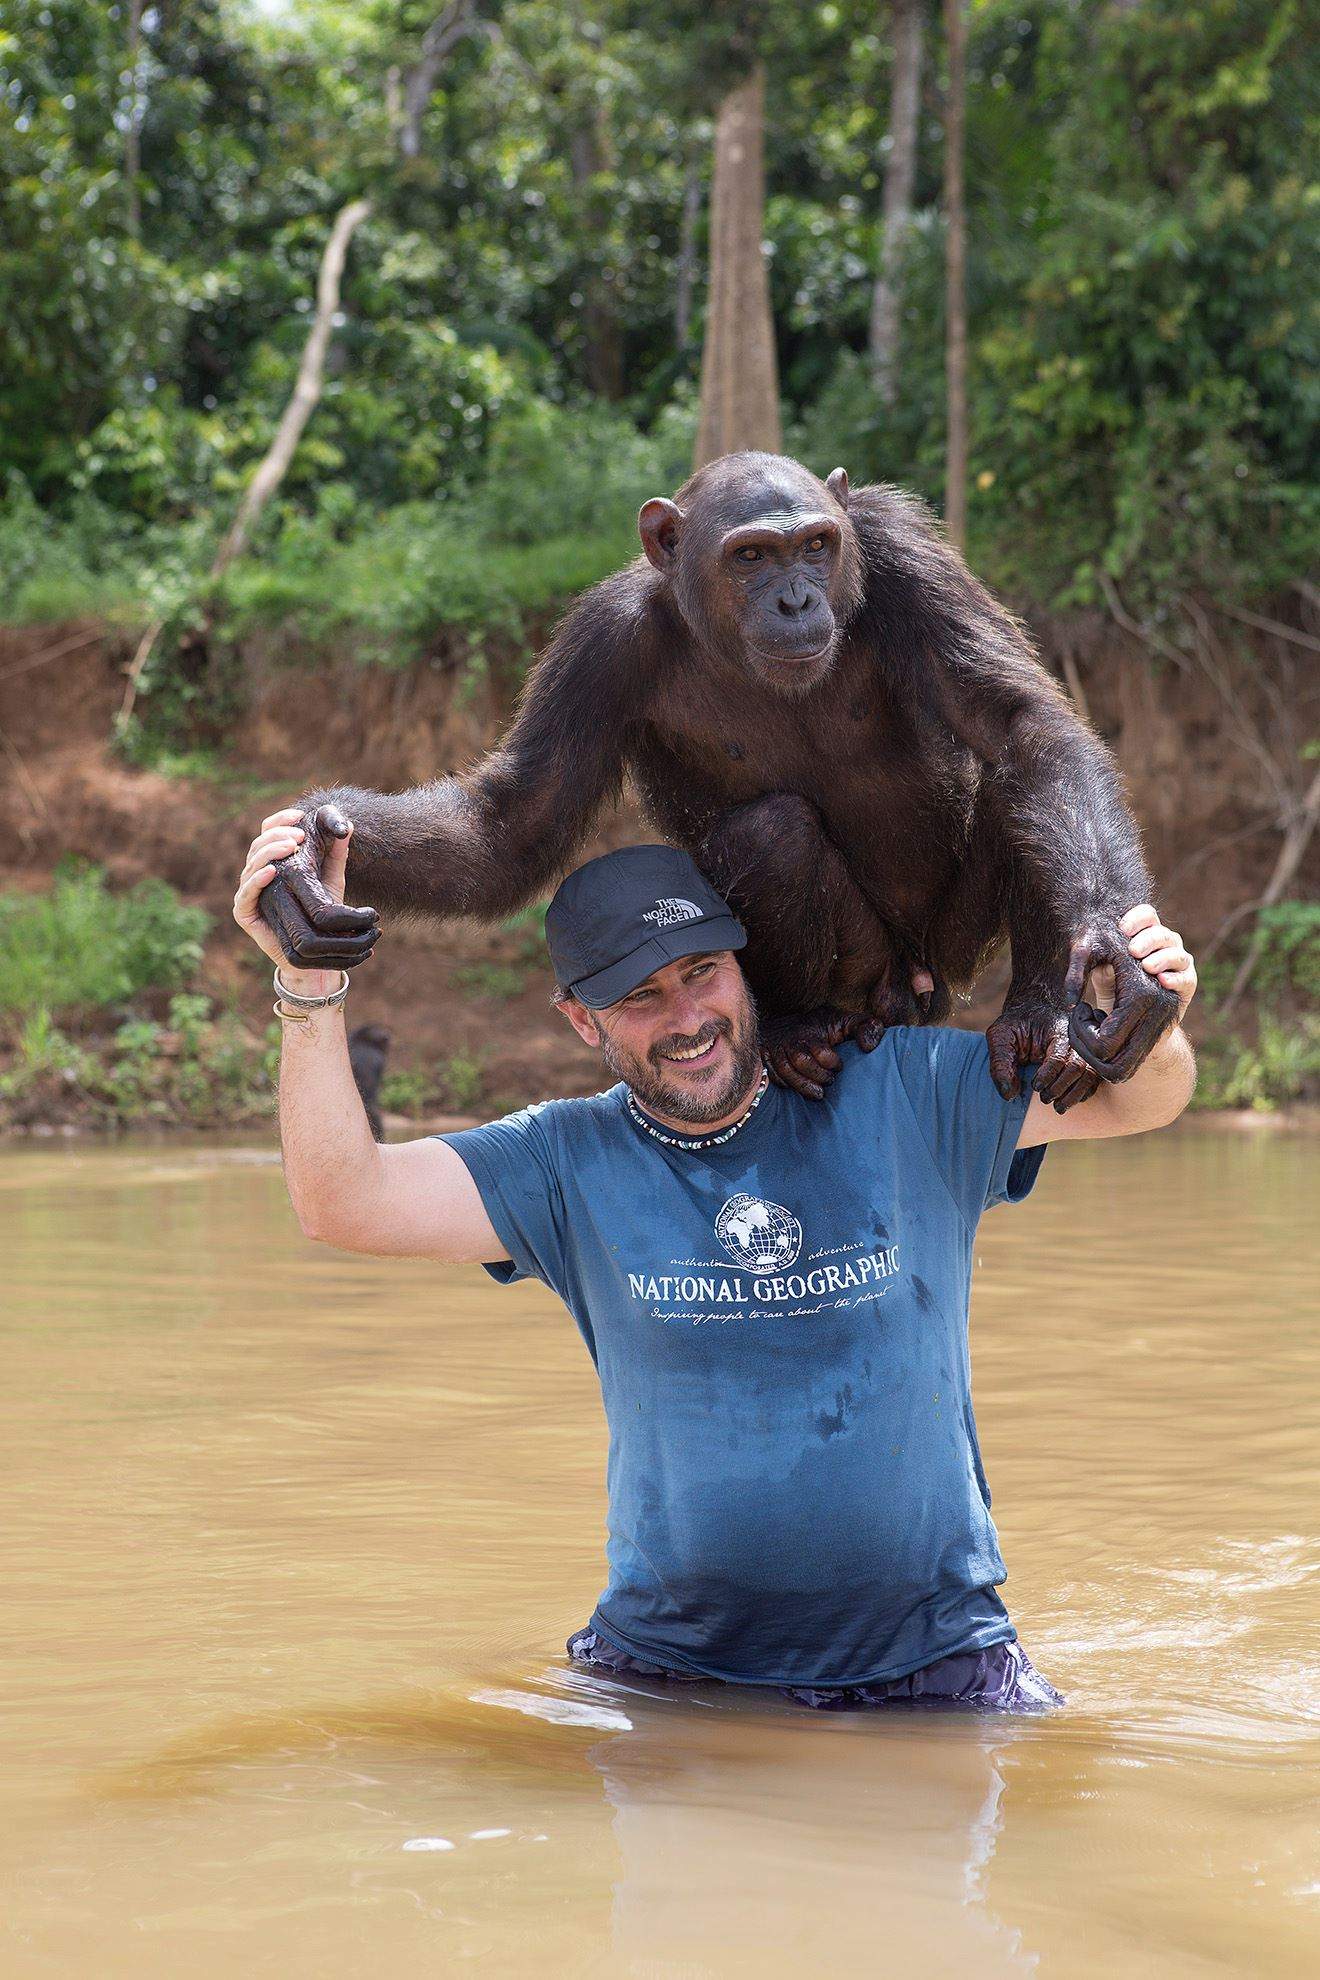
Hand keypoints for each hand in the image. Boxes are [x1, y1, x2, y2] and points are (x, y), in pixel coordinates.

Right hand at [255, 799, 378, 970]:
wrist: (316, 954)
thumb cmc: (322, 916)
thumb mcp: (331, 880)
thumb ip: (336, 854)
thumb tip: (348, 824)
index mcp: (274, 861)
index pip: (269, 832)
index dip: (281, 820)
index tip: (302, 815)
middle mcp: (258, 873)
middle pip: (259, 845)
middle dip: (278, 836)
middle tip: (300, 836)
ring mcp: (248, 892)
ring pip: (251, 865)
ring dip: (270, 853)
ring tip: (290, 847)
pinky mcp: (244, 913)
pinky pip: (245, 894)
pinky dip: (256, 881)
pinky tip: (271, 872)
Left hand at [1089, 905, 1196, 1023]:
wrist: (1130, 1022)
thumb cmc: (1115, 990)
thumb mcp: (1103, 974)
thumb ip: (1102, 961)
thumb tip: (1100, 951)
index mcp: (1146, 934)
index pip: (1147, 915)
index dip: (1137, 918)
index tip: (1122, 928)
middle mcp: (1166, 945)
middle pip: (1162, 933)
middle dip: (1147, 940)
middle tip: (1133, 950)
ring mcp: (1179, 963)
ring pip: (1177, 953)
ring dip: (1162, 958)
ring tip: (1147, 966)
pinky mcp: (1188, 984)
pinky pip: (1186, 978)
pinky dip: (1174, 978)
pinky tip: (1162, 981)